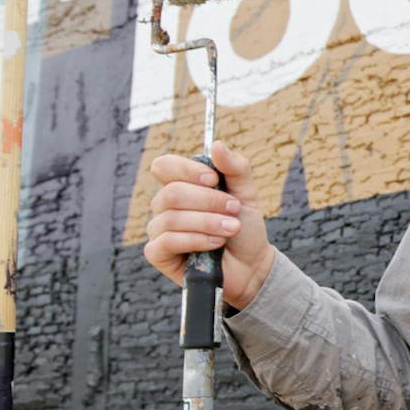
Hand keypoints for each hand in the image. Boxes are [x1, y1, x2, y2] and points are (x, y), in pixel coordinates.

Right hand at [143, 140, 277, 309]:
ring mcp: (159, 229)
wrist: (252, 265)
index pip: (164, 166)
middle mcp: (164, 205)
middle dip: (209, 202)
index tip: (214, 180)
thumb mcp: (247, 194)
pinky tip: (215, 244)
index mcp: (181, 185)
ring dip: (208, 222)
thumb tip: (217, 145)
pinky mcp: (158, 254)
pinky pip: (167, 241)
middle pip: (172, 192)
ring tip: (231, 230)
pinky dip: (195, 240)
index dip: (187, 170)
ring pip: (172, 218)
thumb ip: (235, 168)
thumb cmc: (244, 228)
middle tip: (234, 211)